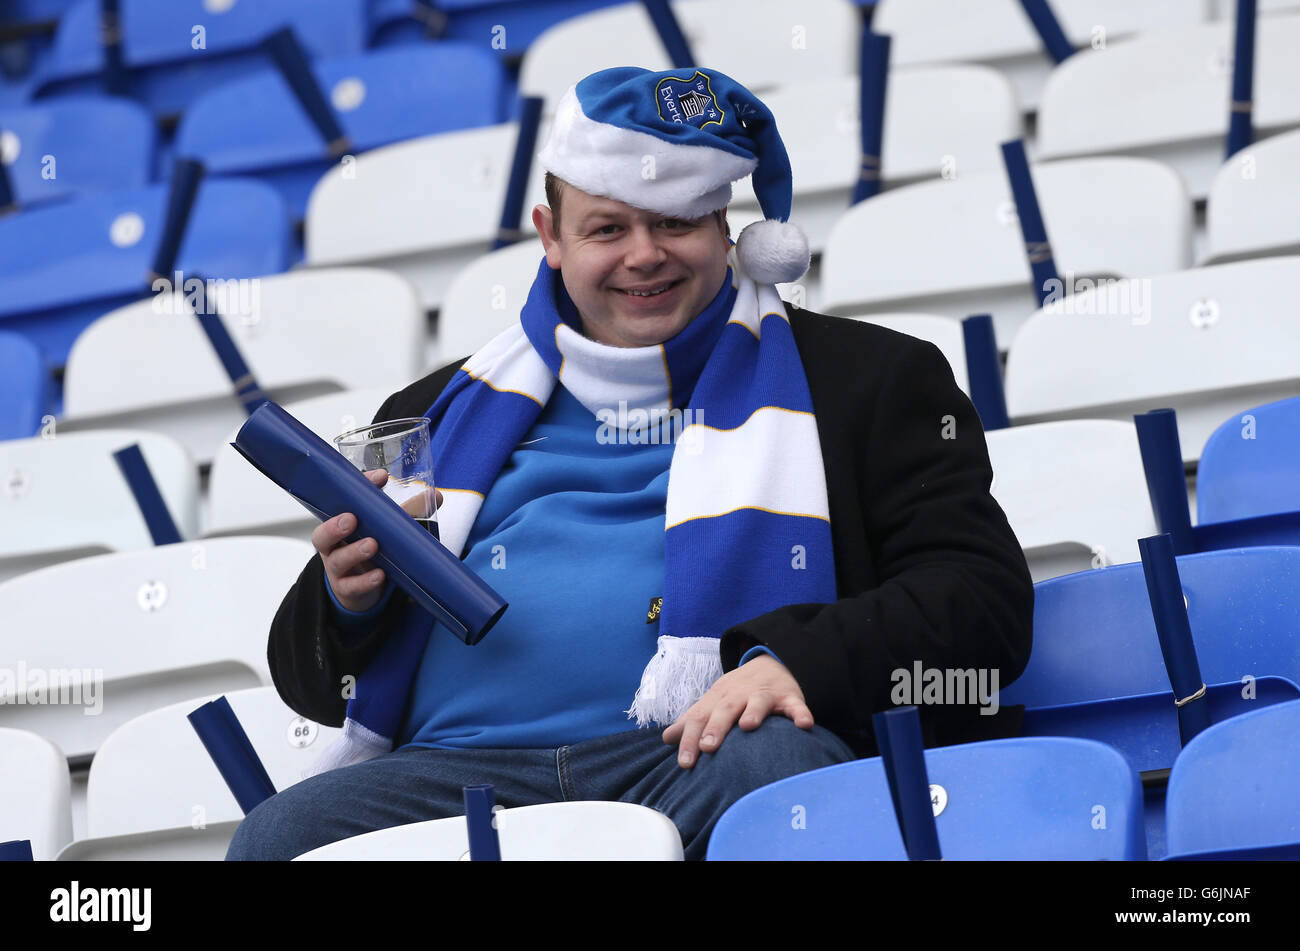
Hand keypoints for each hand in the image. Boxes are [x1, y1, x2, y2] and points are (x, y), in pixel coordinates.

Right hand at [312, 469, 442, 612]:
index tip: (380, 477)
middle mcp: (334, 545)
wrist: (359, 590)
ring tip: (372, 545)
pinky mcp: (347, 589)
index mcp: (341, 524)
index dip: (358, 488)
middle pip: (323, 534)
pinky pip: (352, 586)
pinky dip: (366, 581)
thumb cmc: (370, 552)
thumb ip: (407, 513)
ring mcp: (339, 568)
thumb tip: (435, 495)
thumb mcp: (386, 530)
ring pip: (338, 560)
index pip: (342, 501)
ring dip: (355, 552)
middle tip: (352, 518)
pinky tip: (379, 575)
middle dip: (335, 525)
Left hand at [661, 655, 813, 767]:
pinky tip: (804, 724)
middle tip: (708, 746)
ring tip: (748, 726)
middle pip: (725, 709)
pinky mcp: (789, 697)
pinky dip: (800, 713)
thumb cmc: (736, 693)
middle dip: (716, 727)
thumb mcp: (713, 703)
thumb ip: (692, 720)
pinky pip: (796, 705)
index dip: (690, 738)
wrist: (770, 664)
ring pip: (758, 702)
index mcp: (717, 699)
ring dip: (753, 712)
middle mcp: (739, 695)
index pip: (700, 717)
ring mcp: (764, 695)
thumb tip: (666, 738)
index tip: (685, 762)